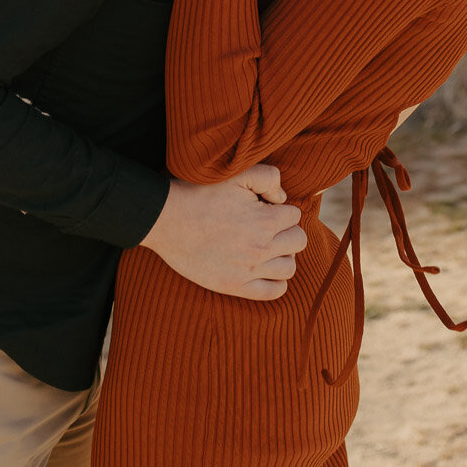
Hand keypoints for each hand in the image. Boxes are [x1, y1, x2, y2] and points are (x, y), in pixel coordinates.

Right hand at [141, 165, 306, 300]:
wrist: (168, 220)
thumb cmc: (200, 194)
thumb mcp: (237, 175)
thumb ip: (269, 178)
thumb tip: (283, 198)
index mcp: (264, 221)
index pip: (295, 215)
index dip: (281, 208)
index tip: (265, 207)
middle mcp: (260, 248)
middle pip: (298, 241)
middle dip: (287, 230)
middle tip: (268, 226)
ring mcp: (248, 270)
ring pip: (290, 267)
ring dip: (283, 255)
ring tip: (267, 246)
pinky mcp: (234, 286)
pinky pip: (274, 291)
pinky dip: (277, 281)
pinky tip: (264, 268)